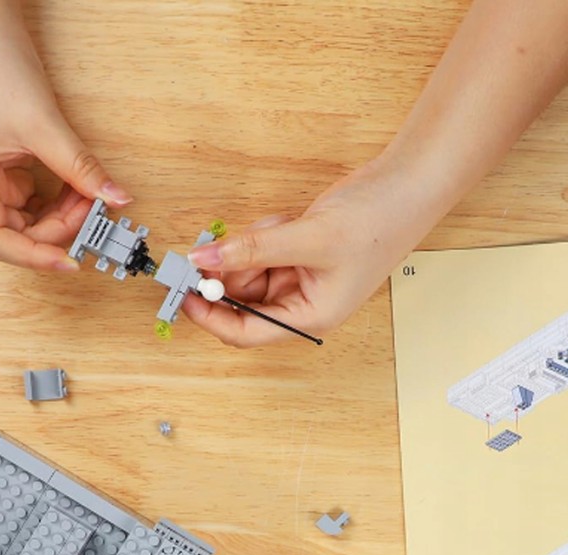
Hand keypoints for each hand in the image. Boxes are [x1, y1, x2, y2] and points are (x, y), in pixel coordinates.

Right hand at [0, 20, 129, 270]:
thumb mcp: (44, 124)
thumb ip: (80, 168)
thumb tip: (116, 199)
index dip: (33, 257)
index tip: (70, 261)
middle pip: (13, 234)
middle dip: (56, 228)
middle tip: (93, 209)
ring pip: (24, 221)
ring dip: (58, 215)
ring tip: (87, 194)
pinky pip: (27, 202)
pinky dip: (54, 201)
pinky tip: (74, 188)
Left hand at [184, 155, 430, 346]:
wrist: (411, 182)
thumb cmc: (379, 220)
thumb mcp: (308, 237)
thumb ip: (252, 249)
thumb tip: (204, 260)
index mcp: (310, 317)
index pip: (245, 332)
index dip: (211, 317)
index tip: (184, 293)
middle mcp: (302, 304)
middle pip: (241, 300)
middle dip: (229, 272)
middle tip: (211, 247)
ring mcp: (299, 278)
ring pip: (248, 271)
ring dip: (252, 246)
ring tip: (281, 225)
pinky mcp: (296, 255)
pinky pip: (261, 249)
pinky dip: (264, 233)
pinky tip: (290, 219)